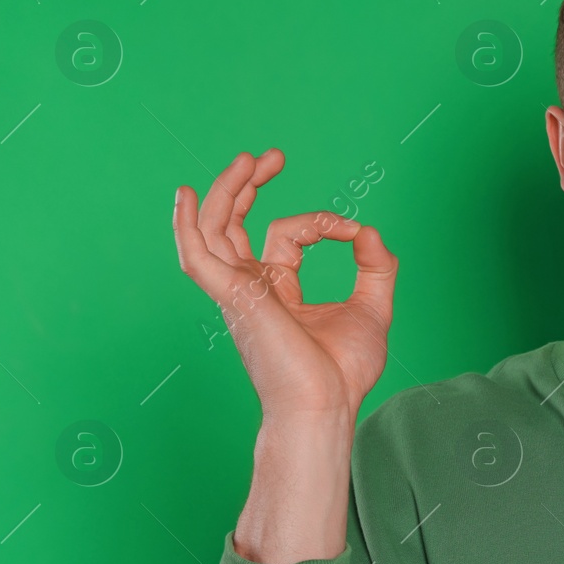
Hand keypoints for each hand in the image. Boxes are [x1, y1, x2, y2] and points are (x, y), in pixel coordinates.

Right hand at [172, 149, 398, 425]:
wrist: (327, 407)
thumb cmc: (342, 373)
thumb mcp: (372, 307)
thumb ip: (375, 266)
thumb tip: (368, 229)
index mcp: (276, 289)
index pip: (286, 235)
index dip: (321, 221)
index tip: (351, 230)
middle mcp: (249, 288)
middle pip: (232, 224)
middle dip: (247, 186)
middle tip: (273, 156)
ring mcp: (237, 293)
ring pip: (214, 230)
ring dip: (226, 191)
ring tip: (247, 159)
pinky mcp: (234, 298)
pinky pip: (198, 256)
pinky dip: (188, 225)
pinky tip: (188, 195)